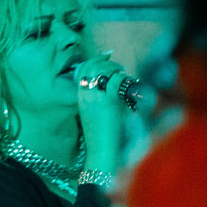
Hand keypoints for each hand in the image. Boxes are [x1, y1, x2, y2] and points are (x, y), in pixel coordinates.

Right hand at [71, 54, 128, 174]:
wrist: (100, 149)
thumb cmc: (99, 136)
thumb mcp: (91, 114)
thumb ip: (95, 100)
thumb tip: (106, 87)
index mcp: (80, 97)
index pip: (82, 70)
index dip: (94, 60)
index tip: (106, 56)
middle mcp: (85, 95)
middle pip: (92, 66)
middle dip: (106, 62)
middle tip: (118, 67)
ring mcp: (95, 97)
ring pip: (102, 71)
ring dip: (115, 68)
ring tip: (123, 73)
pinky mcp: (107, 102)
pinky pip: (114, 81)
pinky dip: (122, 78)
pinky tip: (127, 82)